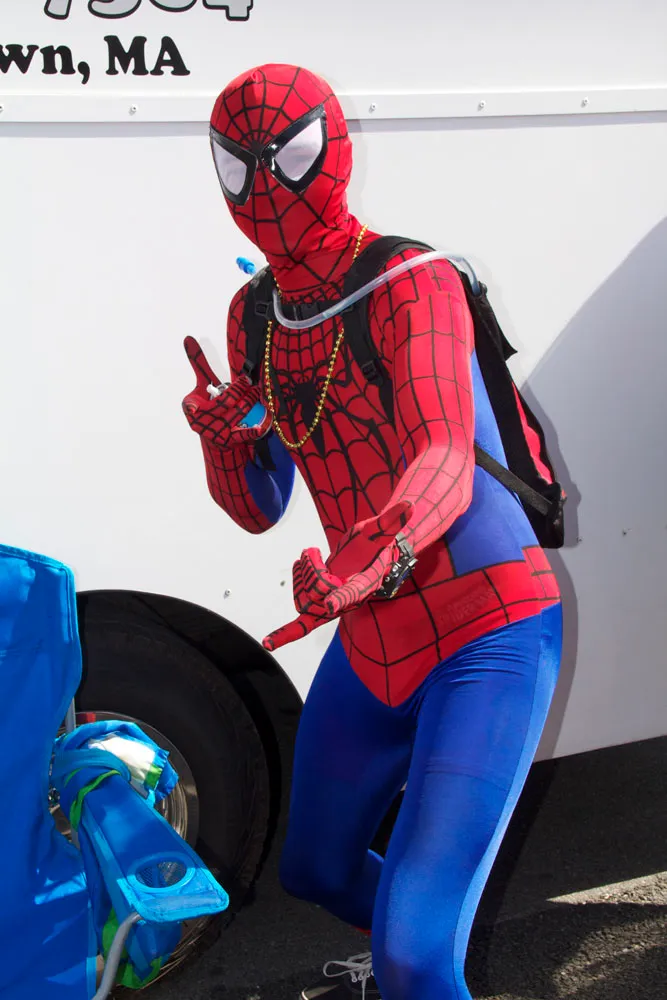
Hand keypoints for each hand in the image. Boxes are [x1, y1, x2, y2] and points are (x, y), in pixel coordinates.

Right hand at [182, 336, 271, 446]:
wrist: (212, 437)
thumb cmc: (207, 405)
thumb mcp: (201, 385)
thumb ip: (198, 364)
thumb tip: (188, 338)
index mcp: (192, 408)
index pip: (200, 399)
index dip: (211, 397)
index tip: (225, 389)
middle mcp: (203, 422)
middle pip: (225, 402)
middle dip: (240, 390)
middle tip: (249, 382)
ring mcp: (218, 432)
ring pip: (237, 413)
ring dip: (249, 401)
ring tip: (256, 392)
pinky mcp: (231, 441)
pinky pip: (244, 435)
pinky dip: (253, 430)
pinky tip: (262, 425)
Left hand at [263, 500, 412, 651]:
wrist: (370, 552)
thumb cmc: (375, 541)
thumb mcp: (381, 529)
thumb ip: (392, 521)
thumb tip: (409, 506)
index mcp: (365, 584)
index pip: (352, 595)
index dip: (341, 600)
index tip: (329, 605)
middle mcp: (349, 599)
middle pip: (321, 596)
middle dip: (311, 574)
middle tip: (312, 553)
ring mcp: (334, 602)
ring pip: (307, 602)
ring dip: (302, 578)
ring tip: (306, 556)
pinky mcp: (322, 599)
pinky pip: (303, 607)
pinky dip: (297, 586)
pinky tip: (300, 563)